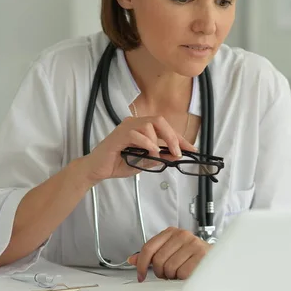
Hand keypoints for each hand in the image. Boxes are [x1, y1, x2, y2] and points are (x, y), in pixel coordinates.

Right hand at [82, 116, 196, 182]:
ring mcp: (126, 127)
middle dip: (173, 136)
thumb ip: (158, 158)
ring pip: (149, 124)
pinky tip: (151, 152)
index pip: (165, 128)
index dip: (180, 138)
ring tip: (159, 155)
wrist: (97, 169)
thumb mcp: (144, 162)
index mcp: (142, 128)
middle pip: (159, 121)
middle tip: (178, 152)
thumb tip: (176, 156)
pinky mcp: (118, 135)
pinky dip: (147, 143)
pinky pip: (136, 134)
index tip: (192, 149)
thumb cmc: (118, 163)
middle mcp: (134, 123)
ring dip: (158, 140)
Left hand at [127, 227, 210, 281]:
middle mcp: (182, 235)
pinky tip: (187, 273)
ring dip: (172, 276)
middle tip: (167, 274)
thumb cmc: (191, 255)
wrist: (214, 257)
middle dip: (160, 272)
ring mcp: (192, 244)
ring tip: (179, 272)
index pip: (149, 248)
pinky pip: (182, 273)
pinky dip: (183, 277)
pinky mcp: (201, 255)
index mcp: (171, 232)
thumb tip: (132, 259)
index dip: (142, 264)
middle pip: (158, 260)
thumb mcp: (170, 250)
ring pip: (169, 268)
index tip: (141, 275)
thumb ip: (152, 254)